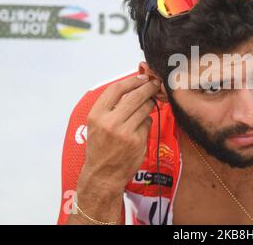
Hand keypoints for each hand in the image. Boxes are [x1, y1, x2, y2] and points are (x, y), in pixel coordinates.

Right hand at [78, 74, 159, 194]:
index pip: (116, 88)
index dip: (132, 80)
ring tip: (148, 104)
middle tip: (155, 84)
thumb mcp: (96, 124)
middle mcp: (110, 122)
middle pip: (135, 96)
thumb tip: (132, 86)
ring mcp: (125, 132)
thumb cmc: (100, 148)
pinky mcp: (138, 141)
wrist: (103, 174)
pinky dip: (147, 121)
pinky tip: (141, 126)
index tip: (141, 77)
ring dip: (149, 104)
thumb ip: (111, 106)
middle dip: (148, 87)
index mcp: (97, 115)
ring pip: (145, 108)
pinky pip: (148, 122)